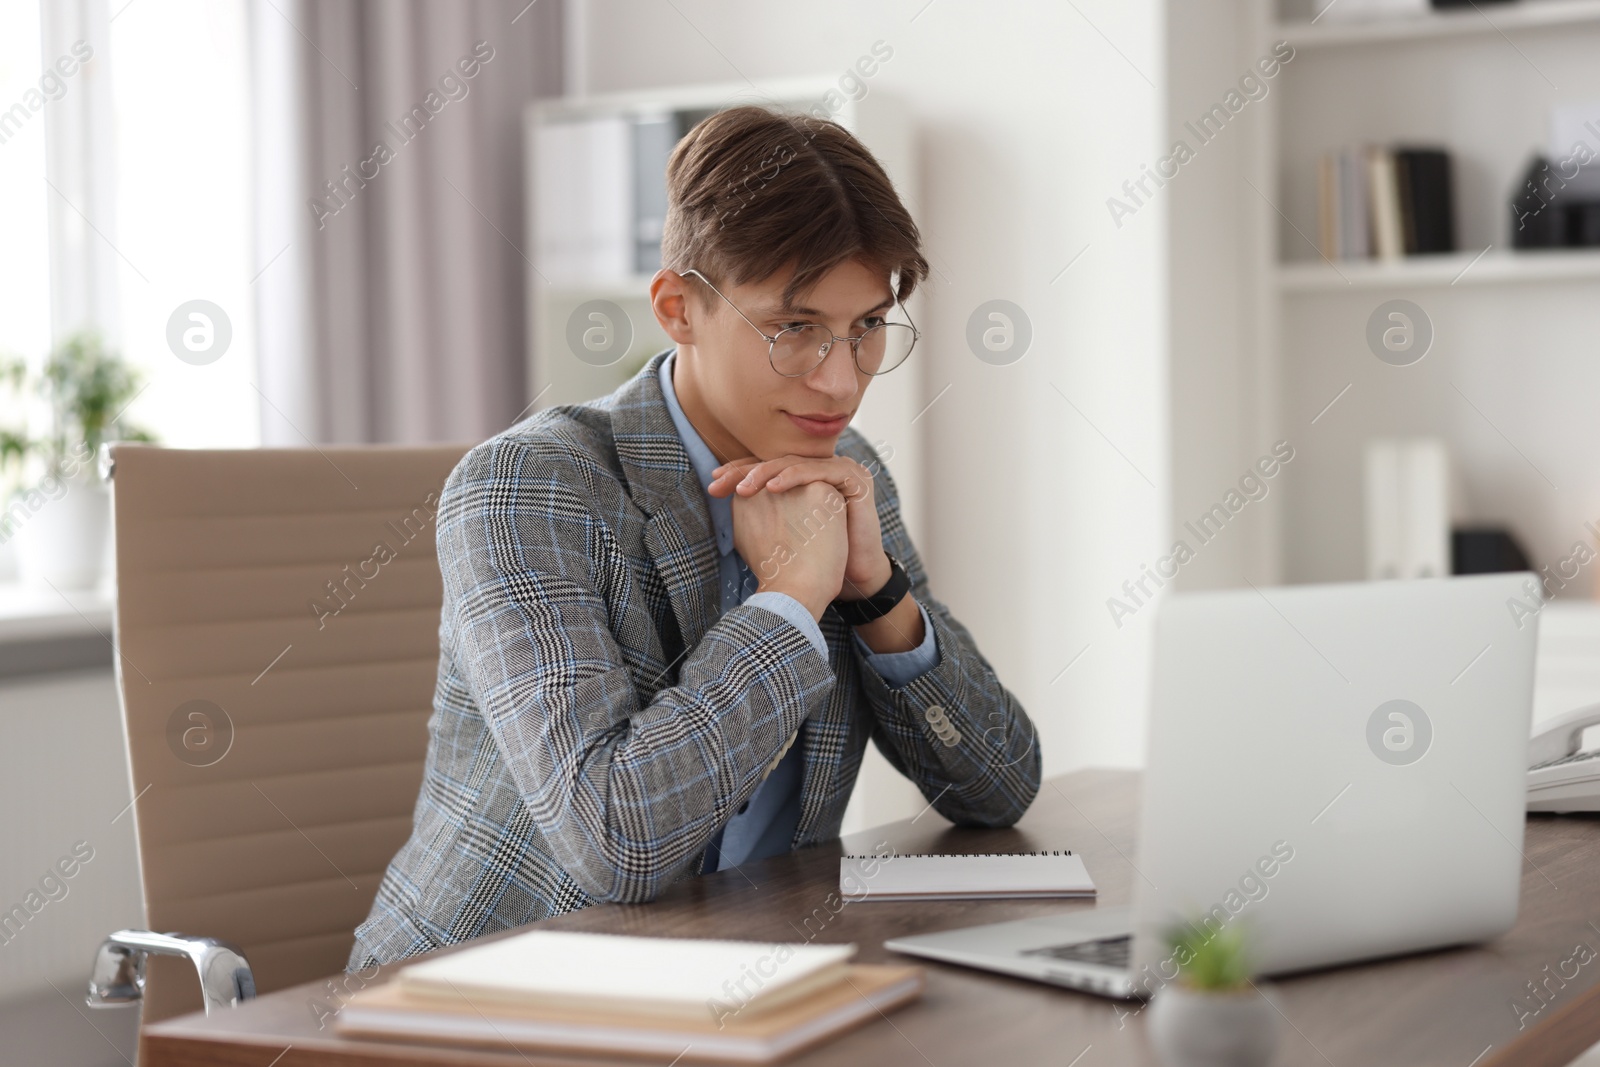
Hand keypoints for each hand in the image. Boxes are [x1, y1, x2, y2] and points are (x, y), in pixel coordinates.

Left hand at [710, 454, 890, 599]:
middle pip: (778, 461)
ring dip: (766, 473)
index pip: (768, 466)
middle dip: (745, 471)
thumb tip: (719, 495)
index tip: (713, 483)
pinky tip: (773, 489)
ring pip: (797, 462)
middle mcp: (822, 468)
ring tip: (744, 488)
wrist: (851, 577)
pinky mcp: (855, 478)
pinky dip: (795, 476)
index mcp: (805, 476)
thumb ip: (757, 508)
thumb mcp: (779, 528)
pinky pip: (820, 470)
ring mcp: (841, 470)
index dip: (740, 471)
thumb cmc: (814, 558)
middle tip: (720, 482)